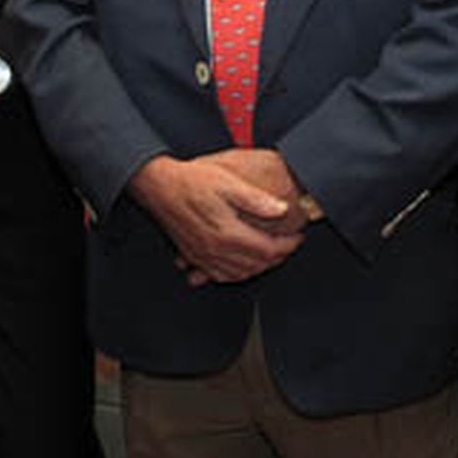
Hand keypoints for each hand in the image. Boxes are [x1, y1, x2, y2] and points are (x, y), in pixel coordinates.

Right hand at [128, 155, 302, 285]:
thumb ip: (256, 199)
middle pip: (257, 265)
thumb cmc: (192, 181)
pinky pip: (219, 275)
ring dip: (260, 268)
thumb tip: (281, 209)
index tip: (298, 236)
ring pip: (240, 274)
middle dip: (278, 257)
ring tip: (272, 255)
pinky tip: (242, 266)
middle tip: (289, 245)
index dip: (288, 245)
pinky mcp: (193, 256)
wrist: (160, 186)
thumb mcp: (228, 182)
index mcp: (228, 233)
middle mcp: (216, 250)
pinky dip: (237, 274)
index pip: (268, 249)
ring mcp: (203, 256)